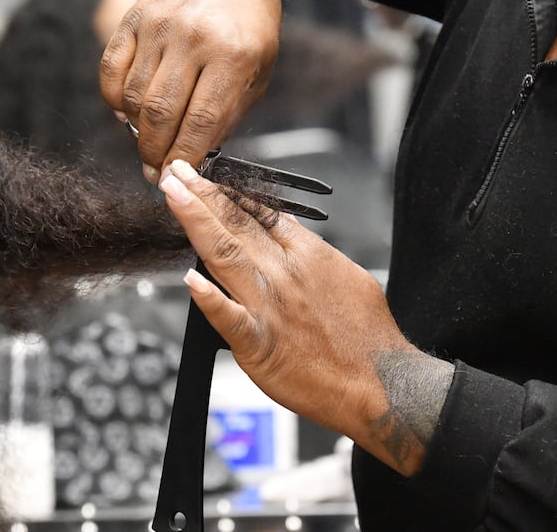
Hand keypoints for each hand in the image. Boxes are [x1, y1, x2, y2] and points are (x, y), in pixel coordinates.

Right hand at [99, 0, 282, 179]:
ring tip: (146, 140)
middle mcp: (194, 39)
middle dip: (154, 152)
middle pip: (160, 114)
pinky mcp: (135, 18)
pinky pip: (112, 70)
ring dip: (135, 130)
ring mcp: (159, 26)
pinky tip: (127, 111)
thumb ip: (227, 114)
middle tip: (155, 170)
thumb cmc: (249, 25)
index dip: (184, 158)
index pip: (201, 123)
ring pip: (133, 96)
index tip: (175, 178)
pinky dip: (114, 99)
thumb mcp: (257, 70)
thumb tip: (193, 157)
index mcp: (234, 56)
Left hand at [158, 159, 453, 476]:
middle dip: (201, 194)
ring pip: (224, 254)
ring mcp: (270, 307)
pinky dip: (209, 299)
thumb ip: (312, 252)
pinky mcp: (260, 344)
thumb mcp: (349, 275)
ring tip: (173, 195)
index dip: (228, 192)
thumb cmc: (369, 338)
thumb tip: (288, 229)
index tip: (205, 176)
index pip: (260, 214)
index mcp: (308, 255)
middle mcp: (285, 274)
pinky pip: (229, 318)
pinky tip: (190, 280)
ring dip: (195, 221)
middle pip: (235, 224)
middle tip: (176, 171)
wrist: (383, 384)